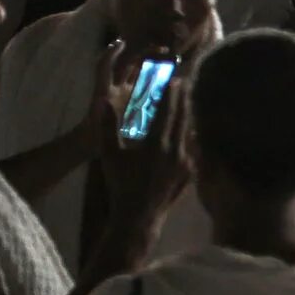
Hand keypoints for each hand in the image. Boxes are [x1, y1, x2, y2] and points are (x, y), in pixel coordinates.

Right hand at [100, 58, 193, 234]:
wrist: (138, 216)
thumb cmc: (120, 184)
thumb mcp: (109, 154)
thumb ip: (107, 126)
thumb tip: (102, 101)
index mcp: (156, 143)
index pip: (166, 110)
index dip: (170, 93)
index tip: (172, 78)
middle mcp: (175, 150)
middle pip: (182, 118)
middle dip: (182, 99)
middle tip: (183, 82)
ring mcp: (185, 163)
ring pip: (189, 132)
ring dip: (187, 115)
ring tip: (186, 101)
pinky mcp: (189, 173)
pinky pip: (192, 148)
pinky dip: (190, 135)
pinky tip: (189, 129)